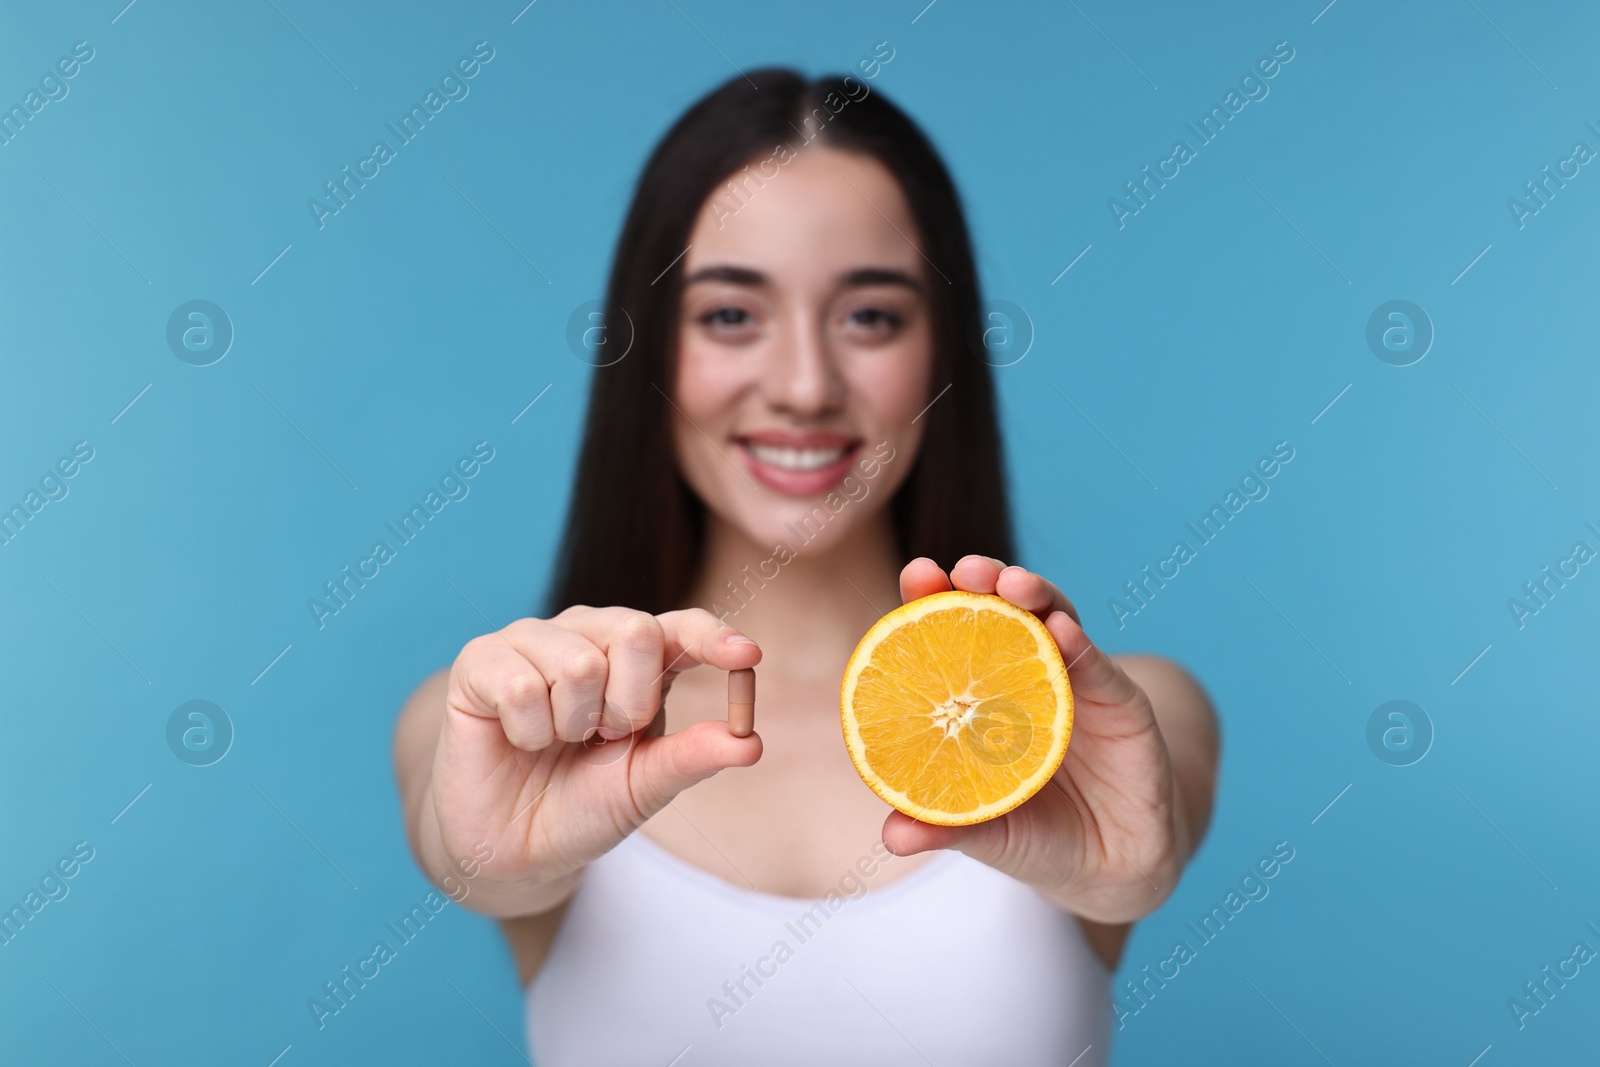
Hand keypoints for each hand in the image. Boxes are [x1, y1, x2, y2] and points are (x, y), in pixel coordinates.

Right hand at [421, 607, 762, 916]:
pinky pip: (520, 684)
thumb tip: (749, 743)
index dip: (714, 637)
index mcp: (638, 658)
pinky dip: (528, 730)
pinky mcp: (481, 661)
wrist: (512, 846)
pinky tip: (519, 740)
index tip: (747, 656)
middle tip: (604, 737)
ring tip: (557, 740)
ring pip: (576, 661)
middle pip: (635, 630)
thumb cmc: (585, 805)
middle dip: (630, 702)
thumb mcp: (645, 785)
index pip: (682, 627)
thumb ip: (692, 758)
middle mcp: (589, 634)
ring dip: (573, 723)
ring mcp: (533, 640)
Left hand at [881, 555, 1184, 923]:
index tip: (915, 573)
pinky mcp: (1123, 705)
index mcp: (984, 693)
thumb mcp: (986, 832)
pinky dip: (1082, 648)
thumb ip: (942, 824)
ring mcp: (1078, 683)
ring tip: (1011, 584)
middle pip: (1003, 612)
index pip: (952, 634)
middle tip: (962, 569)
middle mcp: (1028, 673)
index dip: (932, 601)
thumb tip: (890, 838)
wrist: (1113, 866)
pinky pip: (1101, 670)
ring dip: (1034, 596)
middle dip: (983, 580)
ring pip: (1056, 621)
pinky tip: (1063, 631)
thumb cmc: (1037, 835)